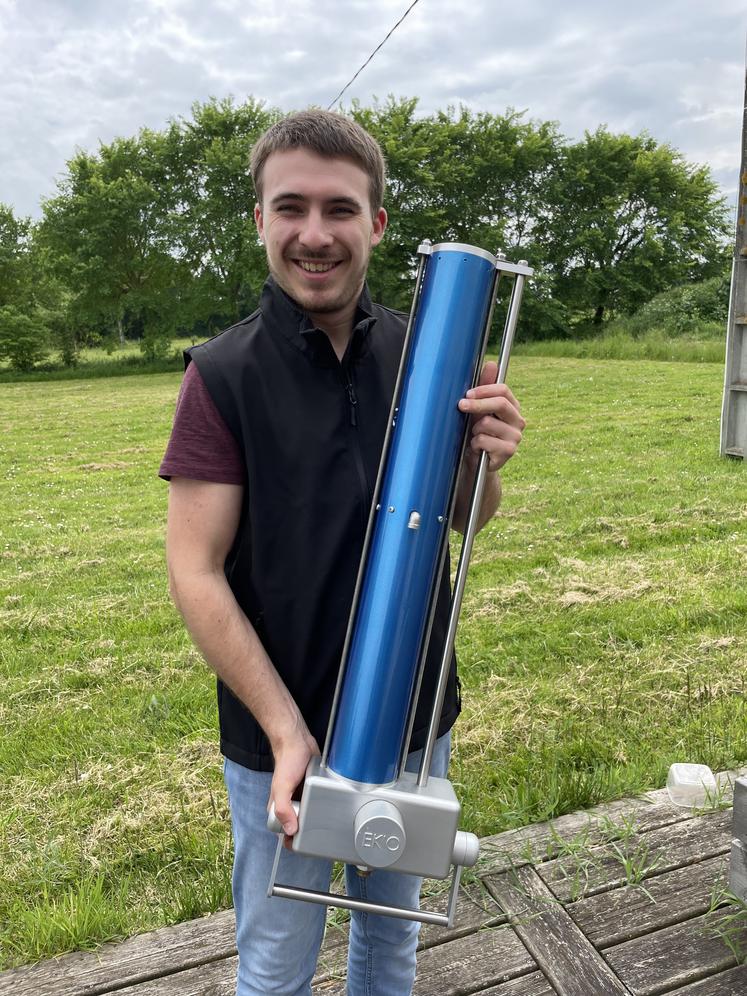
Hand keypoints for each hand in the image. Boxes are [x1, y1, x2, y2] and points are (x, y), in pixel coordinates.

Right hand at [269, 724, 319, 844]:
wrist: (298, 741)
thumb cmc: (286, 761)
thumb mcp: (282, 786)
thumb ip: (283, 808)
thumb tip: (290, 829)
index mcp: (278, 807)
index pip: (283, 832)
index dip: (292, 839)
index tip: (303, 841)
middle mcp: (290, 804)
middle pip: (299, 826)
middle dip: (307, 830)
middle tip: (317, 830)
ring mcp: (302, 798)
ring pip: (309, 816)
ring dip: (317, 818)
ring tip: (326, 819)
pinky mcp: (313, 790)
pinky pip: (318, 803)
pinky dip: (323, 805)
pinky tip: (329, 806)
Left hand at [457, 361, 524, 472]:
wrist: (476, 461)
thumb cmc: (477, 432)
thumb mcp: (478, 409)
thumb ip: (484, 387)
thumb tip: (491, 363)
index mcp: (513, 407)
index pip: (503, 390)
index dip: (484, 389)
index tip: (467, 393)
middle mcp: (519, 421)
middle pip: (500, 404)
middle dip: (477, 404)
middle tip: (461, 405)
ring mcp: (516, 437)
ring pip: (487, 424)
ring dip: (474, 430)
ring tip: (475, 436)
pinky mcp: (509, 452)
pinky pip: (484, 440)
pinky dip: (475, 443)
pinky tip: (477, 448)